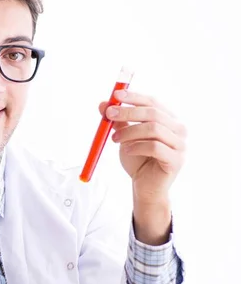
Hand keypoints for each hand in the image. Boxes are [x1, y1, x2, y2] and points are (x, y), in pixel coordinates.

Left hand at [98, 90, 186, 204]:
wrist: (144, 187)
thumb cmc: (137, 160)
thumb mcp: (125, 138)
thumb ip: (118, 121)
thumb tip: (103, 104)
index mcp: (168, 120)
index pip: (153, 102)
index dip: (134, 97)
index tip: (115, 95)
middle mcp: (178, 130)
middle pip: (153, 113)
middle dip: (129, 112)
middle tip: (109, 115)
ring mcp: (180, 145)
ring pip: (154, 129)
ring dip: (130, 131)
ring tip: (114, 140)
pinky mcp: (176, 160)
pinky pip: (155, 147)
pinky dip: (137, 146)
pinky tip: (126, 151)